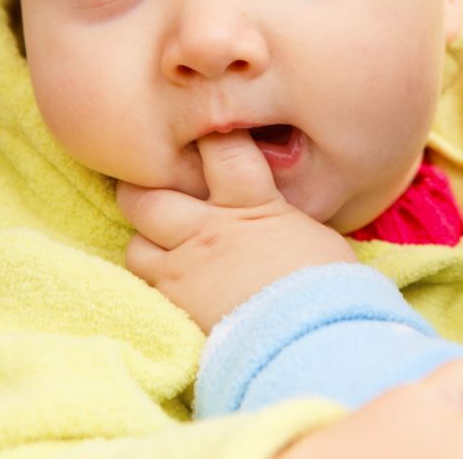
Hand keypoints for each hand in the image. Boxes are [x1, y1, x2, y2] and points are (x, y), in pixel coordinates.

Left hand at [118, 131, 355, 331]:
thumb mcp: (310, 231)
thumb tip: (276, 209)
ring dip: (144, 240)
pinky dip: (152, 279)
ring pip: (136, 242)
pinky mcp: (176, 306)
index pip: (220, 148)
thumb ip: (280, 213)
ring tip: (160, 241)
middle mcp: (208, 229)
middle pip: (151, 194)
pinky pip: (144, 285)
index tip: (202, 127)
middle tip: (151, 185)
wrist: (309, 335)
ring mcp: (186, 268)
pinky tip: (170, 281)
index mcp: (249, 203)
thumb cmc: (326, 282)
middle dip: (143, 186)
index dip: (206, 134)